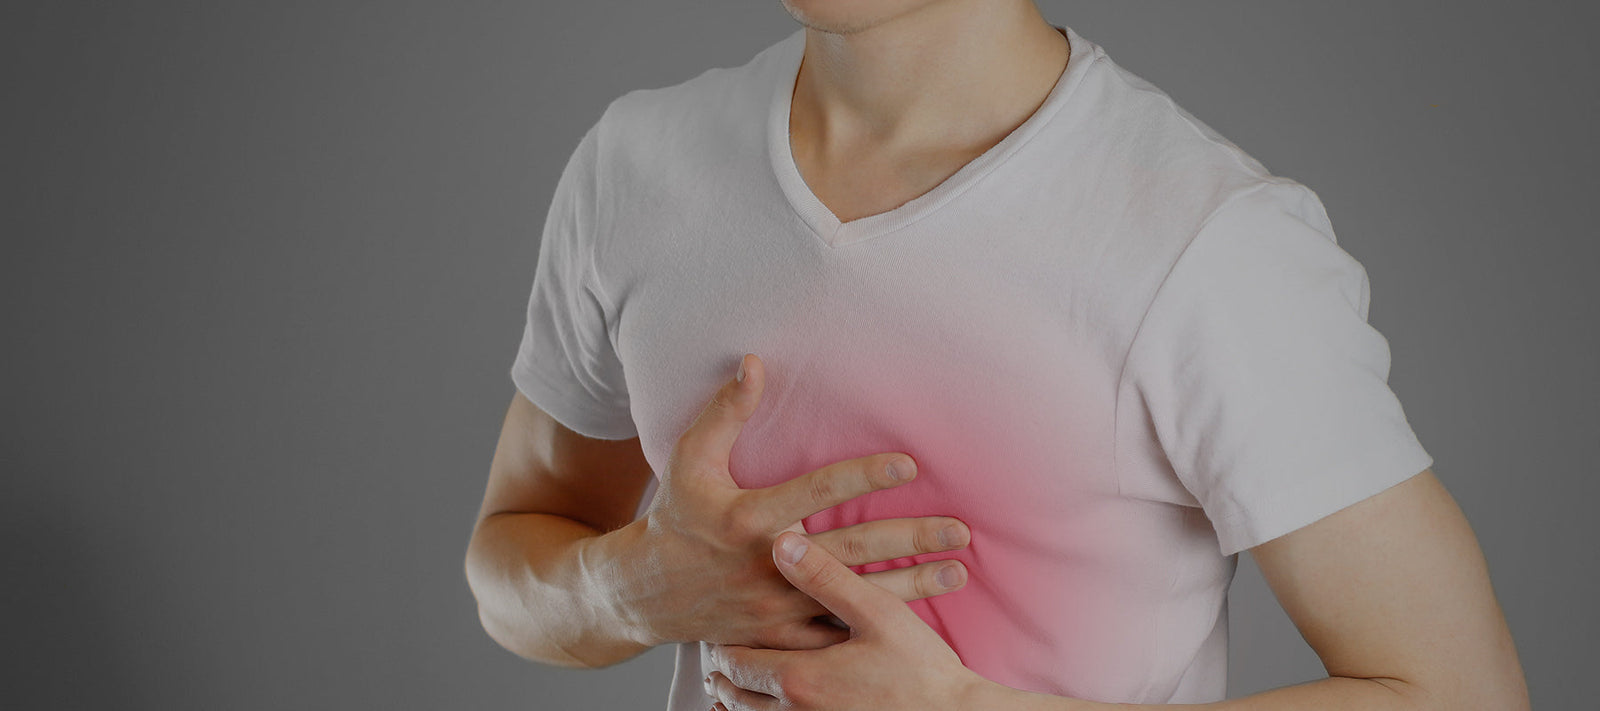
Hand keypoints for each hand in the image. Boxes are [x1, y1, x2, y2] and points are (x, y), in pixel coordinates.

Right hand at [617, 353, 971, 650]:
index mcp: (749, 519)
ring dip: (911, 586)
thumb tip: (753, 362)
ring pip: (856, 597)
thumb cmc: (677, 516)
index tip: (910, 464)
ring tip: (957, 571)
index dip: (864, 476)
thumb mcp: (691, 458)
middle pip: (853, 550)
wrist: (648, 592)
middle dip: (910, 540)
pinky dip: (878, 626)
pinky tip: (921, 618)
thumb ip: (726, 411)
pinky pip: (837, 633)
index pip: (818, 491)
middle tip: (959, 529)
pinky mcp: (781, 639)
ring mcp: (776, 608)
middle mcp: (768, 566)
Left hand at [705, 531, 988, 710]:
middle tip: (719, 649)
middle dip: (725, 671)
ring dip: (737, 699)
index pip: (735, 658)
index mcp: (798, 678)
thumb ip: (827, 578)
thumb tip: (782, 542)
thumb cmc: (922, 670)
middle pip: (735, 694)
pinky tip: (768, 709)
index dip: (723, 639)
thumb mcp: (878, 613)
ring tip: (732, 682)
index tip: (720, 621)